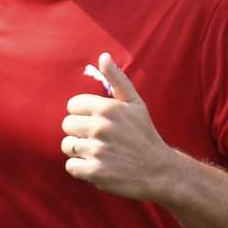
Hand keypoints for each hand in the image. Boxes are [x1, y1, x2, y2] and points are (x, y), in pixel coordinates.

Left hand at [62, 53, 171, 200]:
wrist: (159, 171)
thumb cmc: (144, 135)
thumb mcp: (135, 104)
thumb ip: (117, 79)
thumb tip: (103, 56)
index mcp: (107, 108)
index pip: (72, 106)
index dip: (83, 114)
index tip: (97, 122)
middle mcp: (100, 128)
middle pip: (67, 125)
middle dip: (80, 132)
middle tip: (99, 139)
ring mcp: (97, 150)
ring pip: (67, 146)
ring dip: (80, 151)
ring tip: (99, 153)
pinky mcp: (95, 172)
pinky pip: (71, 166)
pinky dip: (82, 169)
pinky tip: (98, 166)